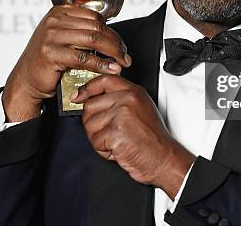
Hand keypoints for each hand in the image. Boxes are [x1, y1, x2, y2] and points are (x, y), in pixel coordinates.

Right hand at [2, 5, 131, 121]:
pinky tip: (110, 69)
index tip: (122, 45)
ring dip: (112, 52)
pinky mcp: (51, 53)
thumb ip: (81, 31)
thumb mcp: (63, 38)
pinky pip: (83, 57)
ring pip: (92, 39)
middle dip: (115, 43)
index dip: (112, 31)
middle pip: (96, 27)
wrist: (26, 80)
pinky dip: (101, 64)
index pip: (94, 17)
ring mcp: (51, 36)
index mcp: (59, 12)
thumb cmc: (48, 61)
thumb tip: (112, 35)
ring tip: (122, 63)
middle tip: (125, 56)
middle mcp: (54, 20)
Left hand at [72, 74, 194, 198]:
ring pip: (90, 125)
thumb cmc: (152, 139)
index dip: (87, 88)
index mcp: (134, 92)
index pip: (103, 81)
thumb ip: (119, 99)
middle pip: (90, 105)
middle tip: (108, 133)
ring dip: (98, 139)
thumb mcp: (140, 109)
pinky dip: (103, 150)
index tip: (77, 96)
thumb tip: (92, 98)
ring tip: (116, 142)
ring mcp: (122, 115)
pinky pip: (96, 141)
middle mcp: (128, 100)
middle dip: (93, 123)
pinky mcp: (116, 132)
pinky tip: (118, 149)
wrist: (162, 159)